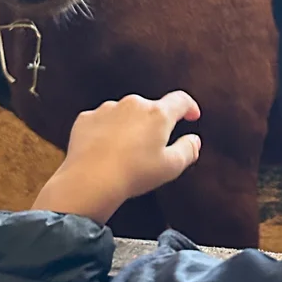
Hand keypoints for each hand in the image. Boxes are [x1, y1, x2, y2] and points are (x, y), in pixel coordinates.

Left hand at [32, 91, 200, 222]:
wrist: (90, 180)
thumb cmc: (133, 173)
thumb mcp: (171, 167)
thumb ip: (188, 150)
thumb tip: (193, 141)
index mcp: (157, 114)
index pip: (180, 100)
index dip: (189, 107)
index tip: (191, 115)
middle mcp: (133, 104)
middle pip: (150, 109)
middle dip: (154, 125)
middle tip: (153, 149)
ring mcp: (107, 109)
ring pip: (125, 115)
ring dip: (129, 128)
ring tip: (126, 155)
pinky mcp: (87, 119)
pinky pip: (102, 122)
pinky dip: (106, 133)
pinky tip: (105, 152)